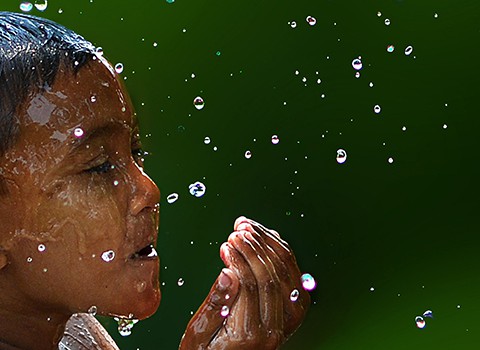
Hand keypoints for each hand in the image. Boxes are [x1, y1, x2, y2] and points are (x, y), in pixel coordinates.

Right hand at [179, 217, 309, 349]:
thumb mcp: (199, 334)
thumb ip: (215, 304)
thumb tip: (228, 273)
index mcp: (249, 334)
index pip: (250, 286)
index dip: (239, 260)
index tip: (227, 243)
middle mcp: (273, 329)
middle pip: (270, 277)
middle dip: (253, 249)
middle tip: (237, 231)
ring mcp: (286, 322)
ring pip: (285, 273)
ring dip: (268, 246)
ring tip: (248, 228)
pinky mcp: (291, 313)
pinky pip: (292, 276)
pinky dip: (280, 253)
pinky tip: (265, 238)